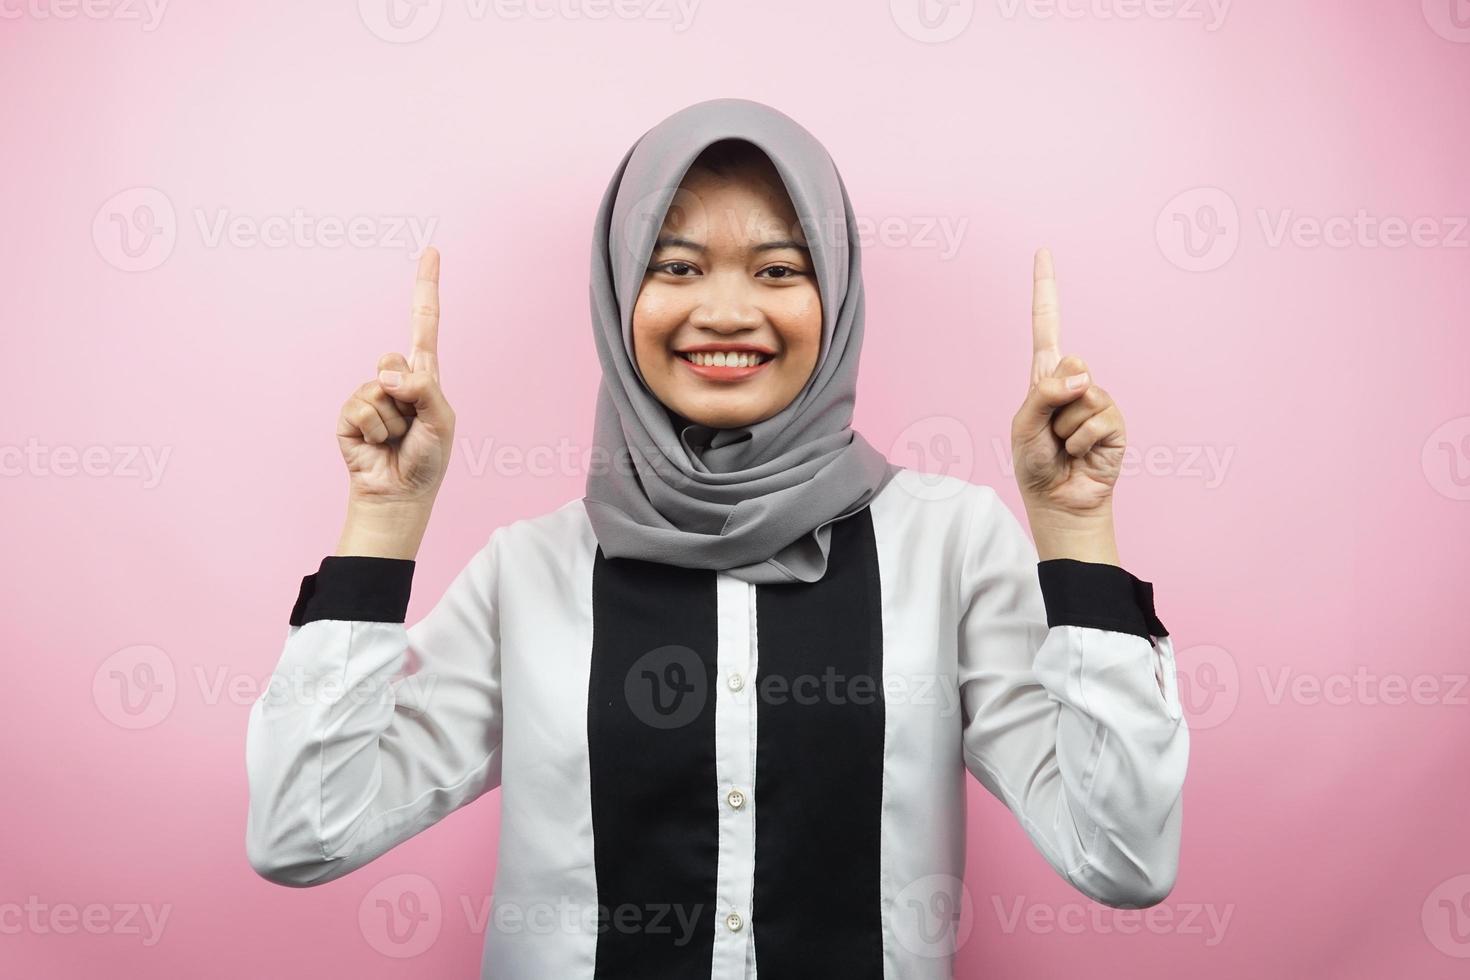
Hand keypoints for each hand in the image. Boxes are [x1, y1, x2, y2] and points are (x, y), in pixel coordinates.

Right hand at [336, 247, 455, 511]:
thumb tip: (385, 373)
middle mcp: (396, 380)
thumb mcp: (441, 420)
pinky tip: (376, 444)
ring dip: (392, 420)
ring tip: (396, 439)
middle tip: (410, 425)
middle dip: (405, 393)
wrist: (398, 494)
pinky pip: (361, 407)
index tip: (431, 250)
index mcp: (424, 376)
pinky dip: (373, 429)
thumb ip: (423, 389)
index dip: (425, 287)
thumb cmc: (426, 459)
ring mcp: (370, 395)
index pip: (424, 323)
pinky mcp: (348, 414)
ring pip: (377, 387)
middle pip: (392, 357)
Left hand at [1010, 247, 1125, 522]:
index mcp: (1046, 377)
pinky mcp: (1115, 422)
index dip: (1047, 289)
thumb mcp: (1025, 424)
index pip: (1047, 325)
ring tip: (1064, 445)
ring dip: (1065, 428)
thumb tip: (1083, 371)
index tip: (1042, 251)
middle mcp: (1074, 384)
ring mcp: (1097, 401)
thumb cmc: (1036, 462)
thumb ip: (1046, 392)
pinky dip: (1082, 440)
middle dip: (1051, 401)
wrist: (1058, 500)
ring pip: (1082, 396)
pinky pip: (1097, 417)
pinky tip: (1082, 453)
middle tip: (1050, 433)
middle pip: (1067, 365)